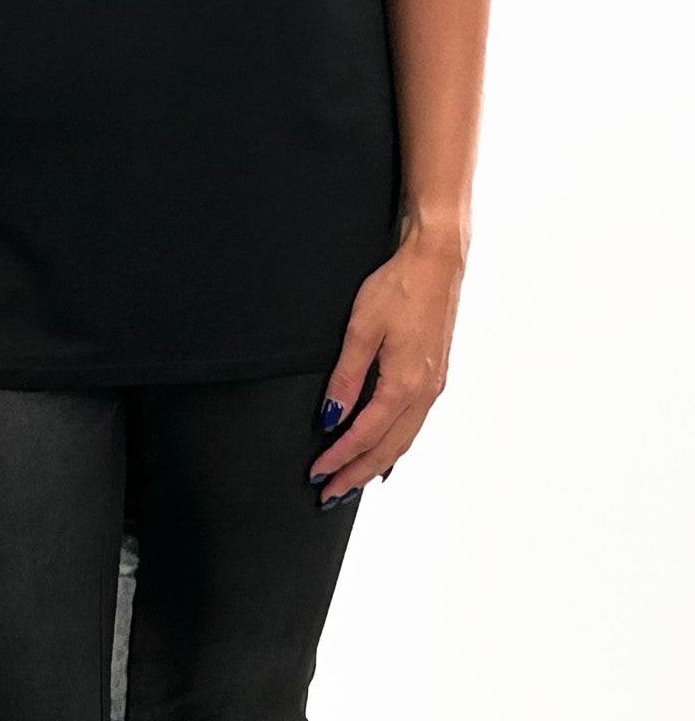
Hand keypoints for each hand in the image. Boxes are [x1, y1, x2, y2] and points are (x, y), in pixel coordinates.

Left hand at [308, 222, 464, 503]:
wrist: (437, 262)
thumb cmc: (400, 287)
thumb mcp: (362, 329)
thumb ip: (346, 378)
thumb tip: (331, 417)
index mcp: (404, 384)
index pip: (365, 436)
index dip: (339, 458)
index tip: (317, 473)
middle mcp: (424, 393)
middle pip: (387, 449)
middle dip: (356, 474)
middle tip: (330, 494)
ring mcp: (433, 386)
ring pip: (403, 441)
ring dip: (375, 465)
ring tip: (352, 481)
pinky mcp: (435, 376)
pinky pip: (413, 425)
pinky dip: (396, 446)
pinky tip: (386, 452)